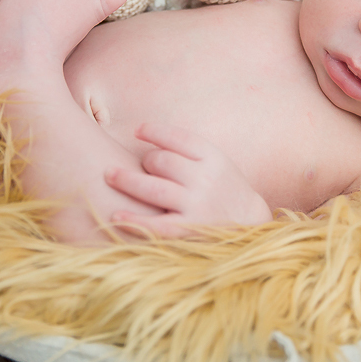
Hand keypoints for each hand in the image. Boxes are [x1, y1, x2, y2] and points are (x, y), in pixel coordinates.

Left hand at [104, 123, 272, 237]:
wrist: (251, 227)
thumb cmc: (226, 191)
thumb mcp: (219, 163)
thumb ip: (192, 151)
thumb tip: (149, 135)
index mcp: (214, 158)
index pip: (177, 137)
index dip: (154, 131)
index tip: (138, 130)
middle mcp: (206, 179)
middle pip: (161, 160)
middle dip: (146, 161)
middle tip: (141, 167)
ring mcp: (197, 205)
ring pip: (153, 187)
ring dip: (127, 180)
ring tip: (109, 175)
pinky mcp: (190, 231)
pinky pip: (155, 225)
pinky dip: (134, 220)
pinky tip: (115, 216)